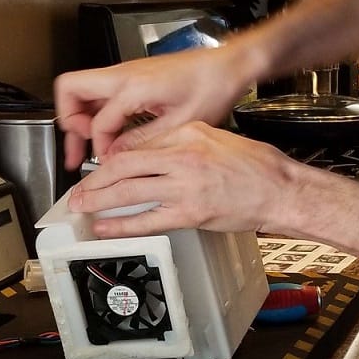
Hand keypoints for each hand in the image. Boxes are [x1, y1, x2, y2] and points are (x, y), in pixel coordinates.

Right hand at [54, 40, 263, 167]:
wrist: (227, 65)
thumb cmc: (212, 86)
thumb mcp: (180, 124)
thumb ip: (143, 141)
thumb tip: (117, 156)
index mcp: (134, 87)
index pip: (97, 123)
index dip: (98, 148)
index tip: (106, 163)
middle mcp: (125, 75)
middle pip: (71, 89)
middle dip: (68, 122)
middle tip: (74, 150)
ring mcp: (127, 72)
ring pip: (83, 89)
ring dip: (80, 116)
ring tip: (85, 145)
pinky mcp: (134, 75)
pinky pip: (101, 92)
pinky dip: (97, 112)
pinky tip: (109, 132)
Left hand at [66, 120, 301, 236]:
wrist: (281, 189)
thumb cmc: (257, 166)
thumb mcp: (217, 138)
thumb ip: (185, 142)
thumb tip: (155, 156)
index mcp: (189, 131)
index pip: (140, 143)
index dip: (114, 157)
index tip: (102, 168)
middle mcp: (184, 154)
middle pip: (125, 164)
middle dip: (95, 179)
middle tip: (78, 190)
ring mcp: (186, 185)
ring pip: (129, 190)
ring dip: (99, 200)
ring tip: (82, 207)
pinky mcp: (191, 212)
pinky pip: (147, 219)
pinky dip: (121, 225)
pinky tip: (106, 227)